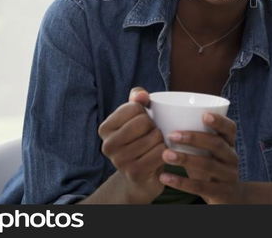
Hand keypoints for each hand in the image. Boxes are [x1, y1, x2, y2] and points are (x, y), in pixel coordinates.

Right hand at [97, 87, 166, 203]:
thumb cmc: (140, 140)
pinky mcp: (134, 173)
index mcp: (105, 128)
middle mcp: (107, 145)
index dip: (145, 112)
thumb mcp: (136, 116)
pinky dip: (166, 151)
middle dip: (154, 125)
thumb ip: (137, 99)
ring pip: (154, 137)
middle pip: (143, 121)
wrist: (141, 176)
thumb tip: (141, 95)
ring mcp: (120, 161)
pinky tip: (161, 155)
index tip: (143, 122)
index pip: (134, 107)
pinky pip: (160, 152)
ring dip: (161, 139)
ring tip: (156, 145)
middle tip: (152, 134)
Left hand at [158, 113, 244, 203]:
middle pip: (216, 144)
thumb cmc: (209, 164)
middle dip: (194, 138)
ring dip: (185, 159)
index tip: (204, 115)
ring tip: (165, 155)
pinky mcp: (222, 193)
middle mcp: (232, 157)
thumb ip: (193, 134)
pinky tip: (164, 177)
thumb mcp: (207, 150)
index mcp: (229, 143)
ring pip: (208, 165)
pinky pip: (201, 187)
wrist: (230, 197)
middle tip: (171, 135)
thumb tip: (161, 114)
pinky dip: (181, 182)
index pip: (230, 128)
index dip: (219, 121)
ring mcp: (229, 176)